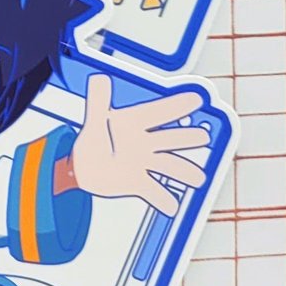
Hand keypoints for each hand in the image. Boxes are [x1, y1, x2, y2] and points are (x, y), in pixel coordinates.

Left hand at [69, 75, 209, 215]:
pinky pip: (153, 190)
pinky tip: (171, 206)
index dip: (175, 105)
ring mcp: (143, 162)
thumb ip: (98, 101)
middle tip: (202, 136)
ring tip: (197, 178)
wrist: (83, 170)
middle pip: (169, 138)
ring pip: (168, 164)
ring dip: (183, 171)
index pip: (157, 112)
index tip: (195, 99)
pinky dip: (162, 198)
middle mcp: (145, 143)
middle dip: (185, 138)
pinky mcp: (138, 182)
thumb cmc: (95, 142)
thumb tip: (100, 79)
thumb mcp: (94, 120)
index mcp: (135, 124)